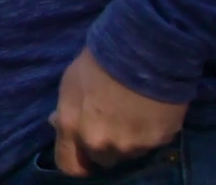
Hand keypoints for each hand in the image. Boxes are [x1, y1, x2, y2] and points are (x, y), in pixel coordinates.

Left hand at [50, 48, 187, 175]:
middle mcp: (100, 143)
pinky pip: (151, 143)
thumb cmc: (99, 60)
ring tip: (133, 113)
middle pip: (101, 159)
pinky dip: (149, 132)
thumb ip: (65, 110)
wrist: (143, 50)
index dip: (77, 162)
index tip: (83, 155)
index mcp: (72, 128)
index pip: (69, 166)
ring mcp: (130, 145)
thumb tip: (57, 122)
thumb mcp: (70, 82)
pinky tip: (150, 111)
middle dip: (105, 146)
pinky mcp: (157, 141)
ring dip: (128, 140)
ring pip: (127, 153)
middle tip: (113, 123)